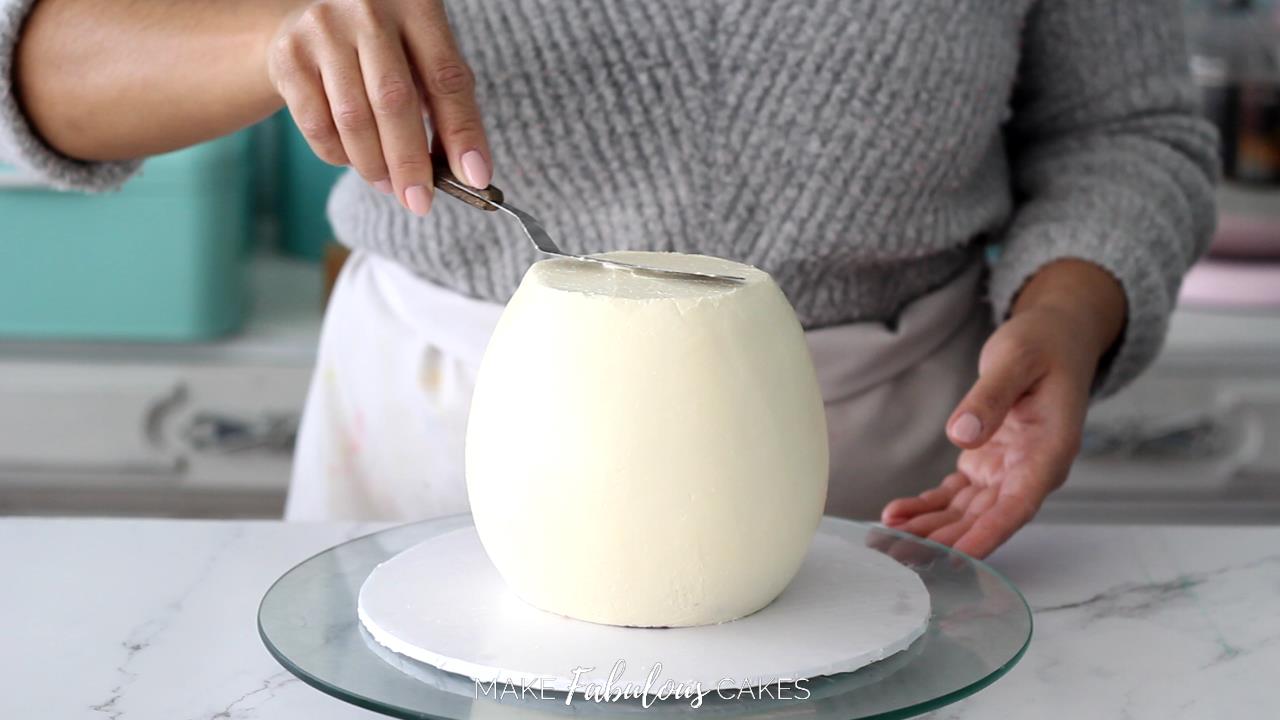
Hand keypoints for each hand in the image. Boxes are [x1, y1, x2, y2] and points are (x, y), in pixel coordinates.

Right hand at [267, 0, 491, 214]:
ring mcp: (322, 30)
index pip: (446, 78)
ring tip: (390, 186)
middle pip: (394, 101)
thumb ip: (444, 104)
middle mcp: (367, 10)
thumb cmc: (385, 47)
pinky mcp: (289, 56)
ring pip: (352, 118)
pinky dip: (340, 155)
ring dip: (375, 165)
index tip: (475, 178)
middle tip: (421, 201)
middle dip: (411, 162)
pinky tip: (355, 160)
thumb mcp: (422, 56)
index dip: (462, 133)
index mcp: (415, 5)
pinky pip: (317, 125)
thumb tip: (466, 172)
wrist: (311, 19)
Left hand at [881, 260, 1126, 557]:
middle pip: (986, 519)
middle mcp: (1029, 471)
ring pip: (966, 513)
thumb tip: (960, 435)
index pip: (1017, 506)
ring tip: (888, 542)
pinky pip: (955, 495)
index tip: (955, 560)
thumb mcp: (1015, 361)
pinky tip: (897, 514)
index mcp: (1049, 452)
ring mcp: (1007, 470)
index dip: (987, 536)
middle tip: (902, 559)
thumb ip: (990, 398)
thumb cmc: (1043, 346)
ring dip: (929, 530)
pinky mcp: (986, 463)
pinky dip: (927, 507)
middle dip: (946, 544)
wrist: (1054, 338)